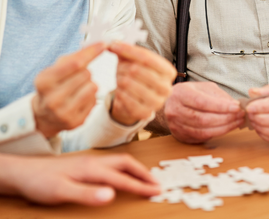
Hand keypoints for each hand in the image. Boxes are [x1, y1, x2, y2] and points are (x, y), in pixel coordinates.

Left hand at [0, 153, 159, 205]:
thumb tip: (112, 194)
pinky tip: (122, 175)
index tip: (156, 191)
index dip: (140, 185)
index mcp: (91, 168)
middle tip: (157, 184)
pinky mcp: (84, 163)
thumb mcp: (62, 192)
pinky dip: (124, 168)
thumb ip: (87, 193)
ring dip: (135, 169)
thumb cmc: (42, 182)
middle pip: (125, 163)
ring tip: (145, 179)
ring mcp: (89, 161)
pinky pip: (112, 163)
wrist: (24, 172)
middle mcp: (93, 161)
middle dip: (143, 173)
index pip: (122, 177)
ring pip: (119, 161)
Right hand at [32, 43, 104, 137]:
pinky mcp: (75, 122)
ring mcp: (63, 113)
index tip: (103, 44)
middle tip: (76, 77)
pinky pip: (94, 100)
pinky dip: (90, 96)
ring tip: (78, 87)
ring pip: (93, 87)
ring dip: (90, 83)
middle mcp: (52, 99)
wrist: (45, 114)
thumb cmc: (54, 84)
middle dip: (85, 71)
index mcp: (44, 82)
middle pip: (85, 74)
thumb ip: (77, 56)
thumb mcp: (57, 67)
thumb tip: (99, 45)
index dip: (91, 52)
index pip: (75, 64)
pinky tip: (79, 99)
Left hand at [107, 43, 175, 125]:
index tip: (114, 45)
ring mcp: (157, 102)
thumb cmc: (137, 77)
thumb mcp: (135, 60)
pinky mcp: (145, 113)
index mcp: (168, 71)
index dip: (128, 50)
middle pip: (136, 69)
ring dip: (119, 79)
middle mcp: (166, 87)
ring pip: (128, 83)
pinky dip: (118, 92)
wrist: (136, 99)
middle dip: (122, 66)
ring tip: (120, 79)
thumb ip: (126, 50)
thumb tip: (113, 44)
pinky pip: (124, 98)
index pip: (146, 57)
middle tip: (119, 68)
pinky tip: (120, 90)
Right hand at [164, 82, 244, 142]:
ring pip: (203, 130)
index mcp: (180, 94)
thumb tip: (234, 105)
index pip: (202, 102)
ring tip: (237, 122)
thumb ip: (218, 95)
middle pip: (203, 119)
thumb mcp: (202, 87)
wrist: (170, 104)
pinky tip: (227, 128)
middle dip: (225, 118)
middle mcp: (176, 110)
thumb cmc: (189, 94)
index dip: (221, 106)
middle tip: (240, 115)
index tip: (237, 107)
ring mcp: (177, 125)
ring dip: (224, 127)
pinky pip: (202, 137)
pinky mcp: (181, 136)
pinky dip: (217, 133)